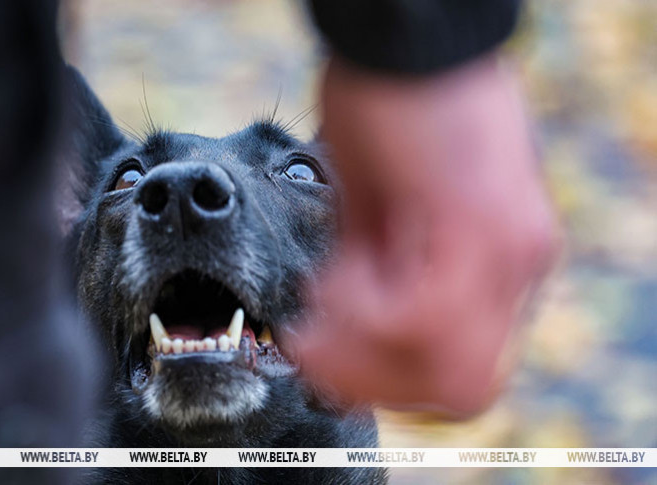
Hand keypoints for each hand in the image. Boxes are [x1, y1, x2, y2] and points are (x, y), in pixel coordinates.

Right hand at [292, 53, 558, 416]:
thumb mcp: (383, 210)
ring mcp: (506, 251)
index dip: (389, 383)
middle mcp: (516, 267)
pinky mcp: (478, 227)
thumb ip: (382, 271)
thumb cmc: (387, 107)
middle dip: (368, 380)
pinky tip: (334, 268)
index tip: (332, 355)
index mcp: (496, 264)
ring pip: (439, 368)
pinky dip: (358, 307)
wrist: (403, 32)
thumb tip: (345, 324)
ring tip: (322, 292)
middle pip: (456, 389)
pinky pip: (414, 317)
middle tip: (312, 340)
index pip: (458, 374)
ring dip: (356, 347)